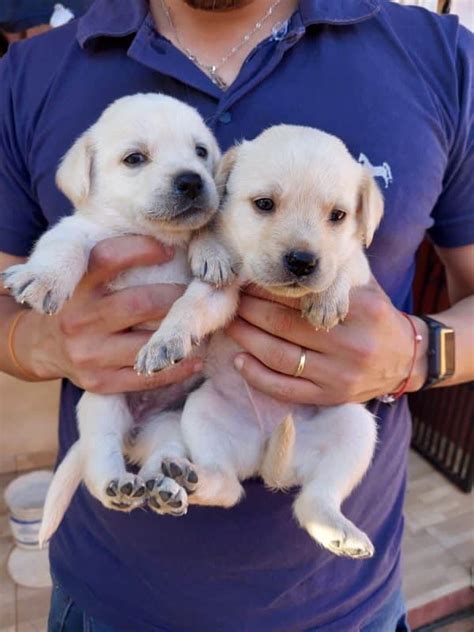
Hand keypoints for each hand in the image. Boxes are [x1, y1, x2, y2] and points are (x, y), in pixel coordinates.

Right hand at [13, 236, 200, 392]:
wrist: (38, 346)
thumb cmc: (74, 303)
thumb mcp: (79, 276)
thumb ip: (110, 260)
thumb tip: (164, 240)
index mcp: (75, 287)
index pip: (109, 258)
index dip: (143, 250)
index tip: (169, 251)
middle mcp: (78, 319)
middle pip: (139, 303)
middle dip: (173, 297)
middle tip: (192, 293)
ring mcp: (88, 355)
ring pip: (146, 343)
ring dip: (177, 333)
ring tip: (196, 324)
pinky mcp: (99, 382)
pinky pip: (146, 378)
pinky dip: (176, 369)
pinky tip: (194, 360)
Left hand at [227, 278, 427, 405]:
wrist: (407, 359)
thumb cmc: (377, 317)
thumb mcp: (366, 287)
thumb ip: (333, 274)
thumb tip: (288, 258)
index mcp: (362, 310)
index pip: (301, 297)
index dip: (268, 289)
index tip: (248, 281)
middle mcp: (351, 344)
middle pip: (284, 325)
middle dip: (250, 310)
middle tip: (232, 300)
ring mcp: (339, 375)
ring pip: (280, 356)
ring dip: (247, 339)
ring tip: (231, 324)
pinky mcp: (330, 397)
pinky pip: (285, 389)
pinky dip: (257, 376)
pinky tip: (240, 360)